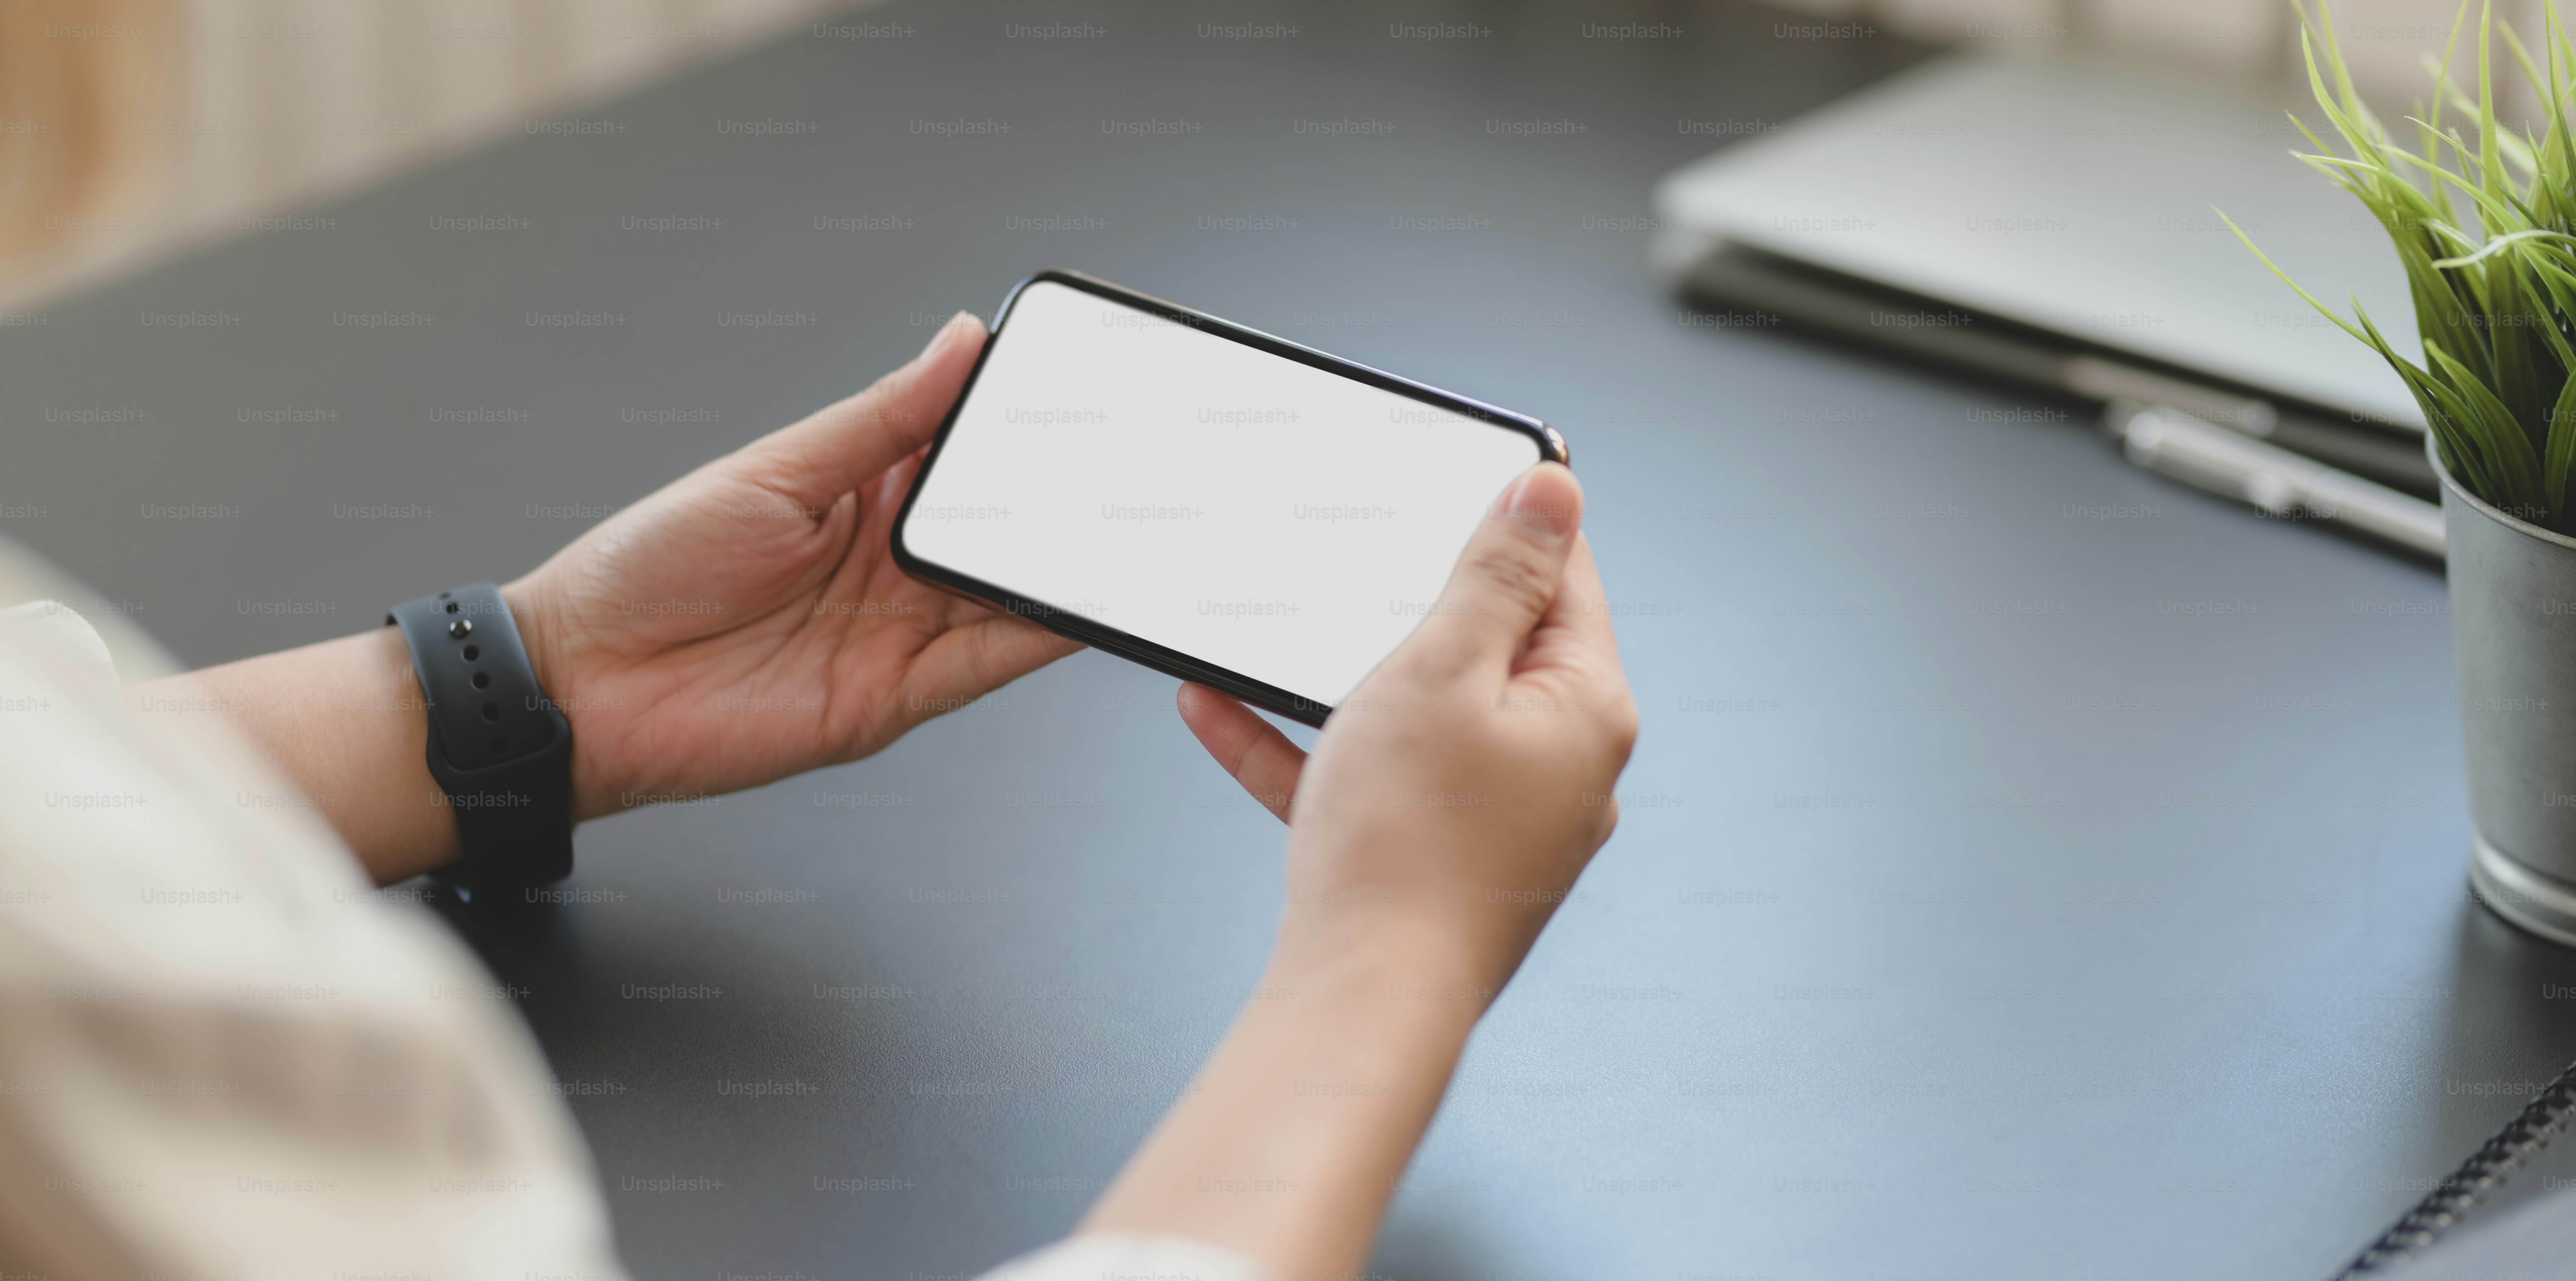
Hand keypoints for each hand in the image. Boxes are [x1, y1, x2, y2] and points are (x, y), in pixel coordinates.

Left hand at [504, 313, 1079, 819]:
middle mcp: (891, 564)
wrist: (582, 683)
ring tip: (1130, 533)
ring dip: (1069, 570)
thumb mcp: (772, 470)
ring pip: (1011, 596)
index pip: (968, 454)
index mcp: (862, 494)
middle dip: (1067, 500)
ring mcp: (899, 631)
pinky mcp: (896, 696)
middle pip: (1003, 527)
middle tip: (1129, 463)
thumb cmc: (645, 569)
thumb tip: (961, 341)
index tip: (1085, 390)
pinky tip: (1083, 607)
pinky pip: (987, 663)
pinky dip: (1041, 637)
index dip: (1026, 428)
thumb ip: (881, 418)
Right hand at [1076, 463, 1633, 1276]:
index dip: (1512, 520)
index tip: (1460, 472)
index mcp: (1586, 710)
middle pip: (1492, 648)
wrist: (1362, 1003)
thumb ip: (1496, 575)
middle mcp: (1561, 768)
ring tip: (1262, 636)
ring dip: (1335, 677)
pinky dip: (1307, 748)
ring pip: (1419, 718)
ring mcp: (1500, 822)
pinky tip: (1220, 715)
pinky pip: (1371, 783)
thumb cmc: (1405, 844)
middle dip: (1410, 603)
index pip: (1565, 581)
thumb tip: (1557, 489)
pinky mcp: (1437, 864)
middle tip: (1350, 551)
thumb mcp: (1443, 668)